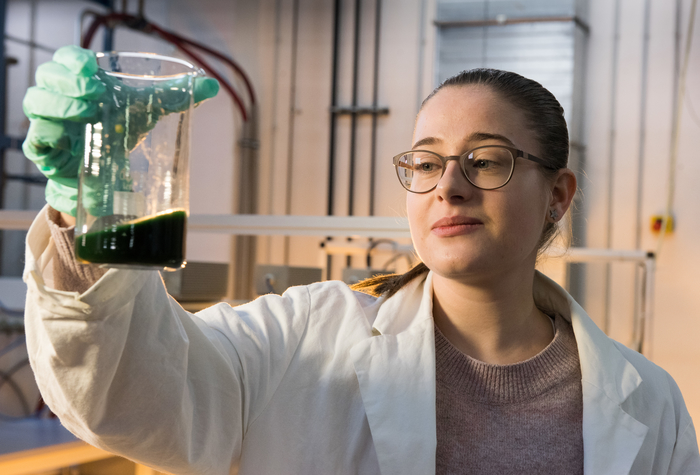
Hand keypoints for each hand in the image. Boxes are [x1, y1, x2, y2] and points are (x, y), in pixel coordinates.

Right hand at [22, 45, 218, 216]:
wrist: (109, 170)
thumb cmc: (121, 128)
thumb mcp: (146, 110)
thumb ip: (175, 96)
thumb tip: (212, 86)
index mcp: (81, 81)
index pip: (66, 59)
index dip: (73, 60)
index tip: (91, 68)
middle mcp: (60, 98)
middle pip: (46, 79)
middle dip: (66, 83)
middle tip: (93, 93)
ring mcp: (50, 123)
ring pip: (36, 107)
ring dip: (58, 107)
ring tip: (86, 113)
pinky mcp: (46, 152)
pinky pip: (35, 142)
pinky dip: (47, 139)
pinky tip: (65, 141)